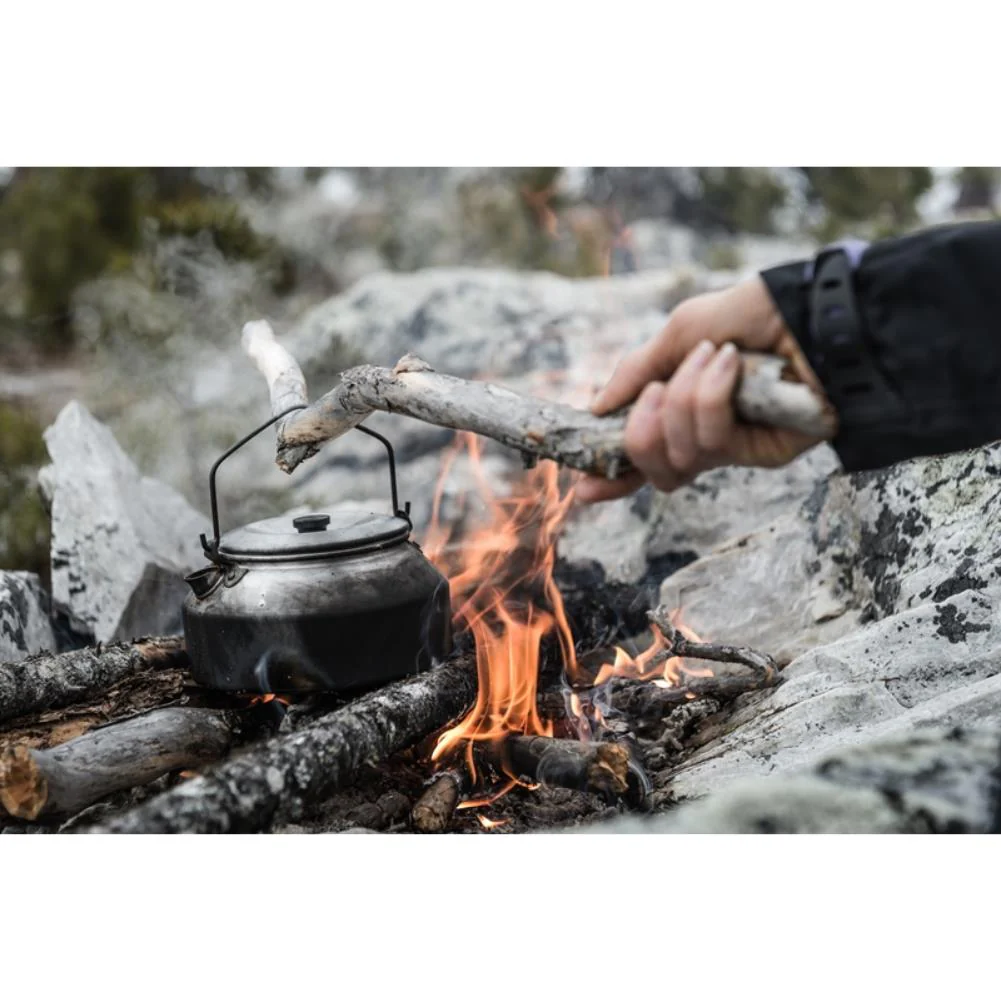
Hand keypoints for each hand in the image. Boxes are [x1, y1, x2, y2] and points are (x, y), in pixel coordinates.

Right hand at [576, 277, 825, 502]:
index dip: (612, 476)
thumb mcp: (681, 330)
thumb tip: (596, 408)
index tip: (582, 486)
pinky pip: (712, 441)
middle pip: (655, 470)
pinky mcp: (762, 453)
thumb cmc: (753, 315)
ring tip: (709, 356)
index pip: (643, 457)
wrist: (811, 310)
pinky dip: (711, 397)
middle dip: (639, 434)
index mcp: (682, 410)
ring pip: (678, 458)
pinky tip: (730, 365)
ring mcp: (734, 447)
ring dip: (682, 401)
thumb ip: (636, 370)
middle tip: (655, 393)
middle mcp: (705, 435)